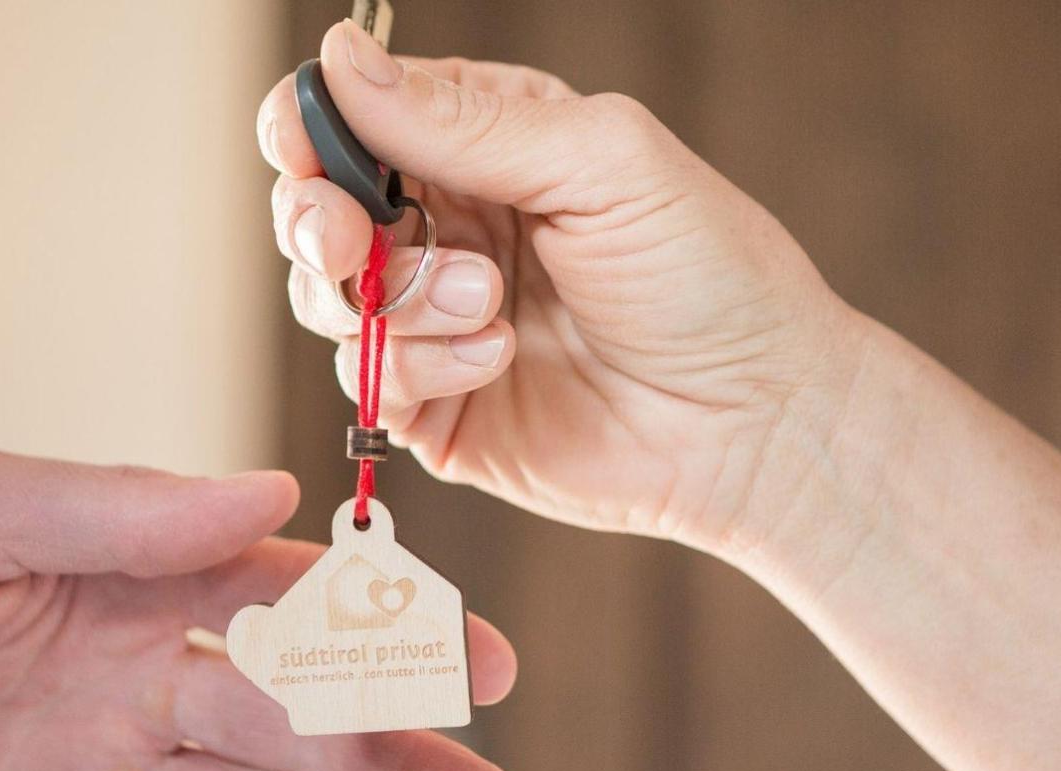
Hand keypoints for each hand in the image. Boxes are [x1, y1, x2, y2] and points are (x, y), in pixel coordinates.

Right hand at [260, 22, 870, 548]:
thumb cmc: (708, 276)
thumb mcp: (599, 163)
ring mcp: (437, 324)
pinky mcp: (440, 410)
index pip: (351, 118)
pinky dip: (420, 367)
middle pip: (315, 211)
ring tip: (493, 305)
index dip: (307, 126)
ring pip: (330, 300)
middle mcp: (448, 230)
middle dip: (318, 222)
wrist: (757, 421)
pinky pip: (370, 384)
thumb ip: (463, 120)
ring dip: (399, 299)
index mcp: (481, 147)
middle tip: (352, 241)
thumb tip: (341, 59)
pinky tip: (499, 357)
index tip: (303, 146)